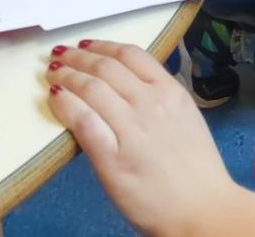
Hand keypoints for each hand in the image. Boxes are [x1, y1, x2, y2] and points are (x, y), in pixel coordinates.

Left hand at [46, 40, 237, 236]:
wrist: (202, 207)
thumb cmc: (197, 169)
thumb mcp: (187, 120)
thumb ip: (162, 101)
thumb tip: (131, 88)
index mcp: (173, 92)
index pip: (133, 55)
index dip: (104, 46)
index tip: (86, 45)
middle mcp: (152, 103)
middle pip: (107, 67)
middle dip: (78, 57)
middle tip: (60, 54)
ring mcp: (132, 129)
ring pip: (91, 88)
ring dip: (66, 75)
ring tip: (52, 72)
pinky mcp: (112, 157)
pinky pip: (83, 120)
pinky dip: (65, 104)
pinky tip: (55, 98)